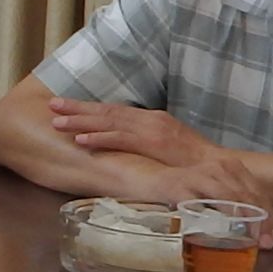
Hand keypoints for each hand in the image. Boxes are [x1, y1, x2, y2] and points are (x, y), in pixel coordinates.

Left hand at [48, 97, 213, 167]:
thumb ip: (149, 142)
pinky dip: (99, 138)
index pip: (115, 111)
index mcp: (151, 119)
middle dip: (77, 108)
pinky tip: (80, 140)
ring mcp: (150, 129)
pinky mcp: (153, 143)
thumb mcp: (170, 146)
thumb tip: (130, 146)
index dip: (89, 109)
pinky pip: (120, 139)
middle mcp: (148, 119)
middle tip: (52, 105)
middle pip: (106, 111)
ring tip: (57, 122)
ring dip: (81, 122)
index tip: (67, 107)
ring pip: (109, 122)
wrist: (220, 165)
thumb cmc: (195, 161)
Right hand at [143, 161, 272, 248]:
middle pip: (247, 195)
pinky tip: (224, 232)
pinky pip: (201, 205)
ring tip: (252, 240)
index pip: (257, 192)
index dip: (269, 216)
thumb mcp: (216, 191)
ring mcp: (198, 176)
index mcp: (230, 167)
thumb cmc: (189, 189)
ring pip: (229, 198)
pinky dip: (215, 219)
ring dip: (244, 221)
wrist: (153, 180)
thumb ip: (235, 202)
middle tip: (267, 243)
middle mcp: (217, 168)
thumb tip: (260, 229)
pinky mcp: (181, 188)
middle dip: (261, 222)